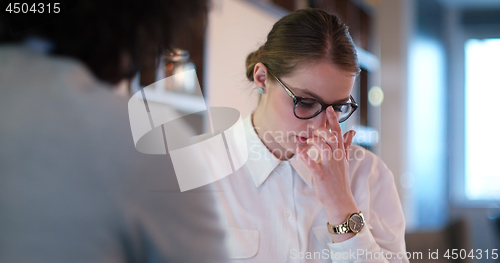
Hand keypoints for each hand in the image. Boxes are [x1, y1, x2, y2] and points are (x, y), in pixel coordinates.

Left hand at [296, 106, 357, 236]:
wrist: (340, 201)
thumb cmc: (340, 181)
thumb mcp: (344, 161)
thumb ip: (346, 146)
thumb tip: (352, 131)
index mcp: (341, 153)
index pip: (339, 133)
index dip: (334, 120)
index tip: (329, 108)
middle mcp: (337, 158)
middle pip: (332, 138)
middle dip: (323, 130)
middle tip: (314, 128)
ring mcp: (330, 167)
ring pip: (325, 148)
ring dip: (315, 141)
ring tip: (307, 140)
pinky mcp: (321, 176)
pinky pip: (313, 164)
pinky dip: (306, 157)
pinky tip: (299, 152)